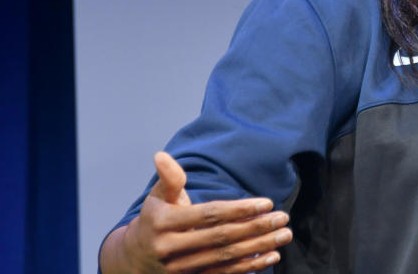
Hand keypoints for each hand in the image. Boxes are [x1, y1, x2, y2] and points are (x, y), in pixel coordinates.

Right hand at [112, 152, 292, 273]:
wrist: (134, 259)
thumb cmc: (154, 220)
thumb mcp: (157, 197)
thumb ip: (168, 179)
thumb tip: (161, 155)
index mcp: (163, 223)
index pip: (209, 215)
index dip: (239, 209)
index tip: (267, 203)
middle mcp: (170, 248)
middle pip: (222, 237)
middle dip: (256, 228)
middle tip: (283, 218)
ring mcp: (181, 269)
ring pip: (226, 258)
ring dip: (259, 247)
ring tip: (284, 235)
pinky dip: (249, 267)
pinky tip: (271, 256)